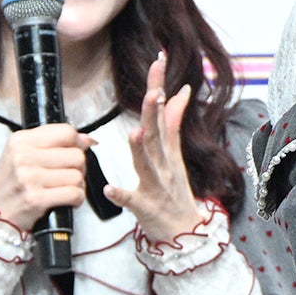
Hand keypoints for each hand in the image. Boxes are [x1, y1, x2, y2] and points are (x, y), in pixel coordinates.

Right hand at [0, 123, 87, 232]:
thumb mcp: (22, 154)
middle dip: (78, 168)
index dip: (78, 143)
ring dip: (76, 186)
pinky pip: (74, 194)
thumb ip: (53, 142)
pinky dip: (76, 199)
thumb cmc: (11, 184)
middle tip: (65, 176)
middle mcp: (22, 156)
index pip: (66, 132)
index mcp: (20, 140)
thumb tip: (88, 140)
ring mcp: (28, 178)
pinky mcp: (35, 199)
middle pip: (77, 156)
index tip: (73, 152)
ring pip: (77, 176)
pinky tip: (64, 200)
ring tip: (61, 189)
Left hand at [105, 52, 203, 243]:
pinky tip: (109, 189)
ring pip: (147, 165)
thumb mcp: (175, 154)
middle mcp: (163, 163)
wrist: (185, 234)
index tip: (158, 60)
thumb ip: (173, 123)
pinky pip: (132, 201)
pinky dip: (122, 195)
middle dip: (153, 111)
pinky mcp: (146, 208)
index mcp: (166, 150)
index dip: (159, 86)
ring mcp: (156, 185)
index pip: (161, 112)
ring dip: (141, 149)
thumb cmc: (175, 193)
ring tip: (135, 133)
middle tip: (153, 90)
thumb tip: (178, 92)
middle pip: (156, 134)